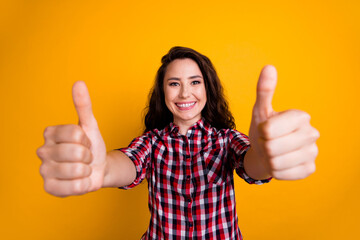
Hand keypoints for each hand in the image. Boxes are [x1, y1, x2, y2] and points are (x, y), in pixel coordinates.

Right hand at [37, 81, 106, 196]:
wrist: (98, 168)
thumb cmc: (91, 146)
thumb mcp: (90, 125)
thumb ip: (83, 105)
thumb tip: (79, 83)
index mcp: (50, 133)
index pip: (76, 133)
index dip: (87, 139)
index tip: (85, 142)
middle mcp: (42, 151)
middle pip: (76, 152)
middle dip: (88, 155)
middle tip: (85, 157)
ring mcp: (44, 171)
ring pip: (76, 170)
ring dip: (86, 170)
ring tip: (82, 168)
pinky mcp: (49, 188)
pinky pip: (74, 187)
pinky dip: (83, 185)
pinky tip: (78, 180)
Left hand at [248, 66, 319, 179]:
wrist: (267, 153)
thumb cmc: (264, 129)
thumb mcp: (261, 110)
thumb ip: (264, 90)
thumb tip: (269, 67)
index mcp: (301, 116)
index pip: (268, 130)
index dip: (260, 132)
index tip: (264, 130)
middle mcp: (312, 133)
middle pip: (271, 147)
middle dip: (263, 146)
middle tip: (268, 143)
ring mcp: (313, 152)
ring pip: (276, 162)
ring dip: (268, 160)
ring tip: (272, 153)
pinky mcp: (309, 169)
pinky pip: (283, 174)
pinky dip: (275, 171)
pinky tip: (279, 163)